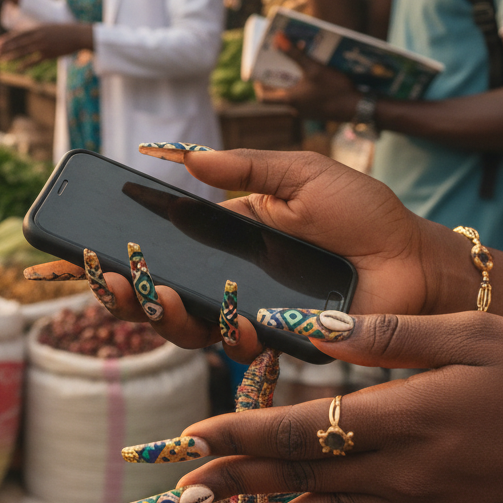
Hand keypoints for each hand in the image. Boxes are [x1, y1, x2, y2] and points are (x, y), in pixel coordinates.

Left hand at [0, 24, 92, 63]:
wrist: (78, 35)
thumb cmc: (63, 31)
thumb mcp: (48, 28)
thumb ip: (37, 32)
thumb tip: (28, 35)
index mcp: (36, 29)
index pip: (17, 35)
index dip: (5, 40)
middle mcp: (37, 36)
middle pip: (16, 43)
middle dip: (3, 49)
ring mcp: (43, 45)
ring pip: (23, 51)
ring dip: (10, 56)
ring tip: (0, 60)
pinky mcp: (49, 54)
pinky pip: (35, 60)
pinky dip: (26, 64)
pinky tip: (17, 68)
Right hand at [86, 147, 433, 361]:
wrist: (413, 257)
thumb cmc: (362, 212)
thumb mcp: (299, 174)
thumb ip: (244, 167)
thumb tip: (183, 157)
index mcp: (230, 238)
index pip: (165, 248)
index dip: (125, 253)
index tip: (89, 248)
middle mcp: (232, 280)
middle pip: (161, 294)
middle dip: (126, 291)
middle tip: (109, 277)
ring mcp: (252, 313)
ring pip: (188, 328)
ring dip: (164, 316)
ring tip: (159, 295)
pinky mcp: (279, 342)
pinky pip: (238, 346)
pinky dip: (228, 333)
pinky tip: (231, 318)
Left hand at [163, 309, 502, 502]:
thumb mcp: (474, 335)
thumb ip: (390, 334)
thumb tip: (316, 326)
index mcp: (403, 416)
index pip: (301, 427)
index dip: (242, 431)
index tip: (193, 434)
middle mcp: (401, 471)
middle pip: (301, 476)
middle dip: (236, 479)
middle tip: (178, 487)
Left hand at [257, 37, 359, 119]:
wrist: (358, 107)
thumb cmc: (334, 89)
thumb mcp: (314, 68)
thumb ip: (295, 54)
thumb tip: (278, 38)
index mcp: (290, 100)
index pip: (263, 98)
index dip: (259, 86)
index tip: (261, 73)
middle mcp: (296, 109)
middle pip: (279, 95)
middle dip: (279, 78)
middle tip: (281, 63)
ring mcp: (307, 113)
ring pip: (294, 96)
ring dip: (293, 82)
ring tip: (298, 65)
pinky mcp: (319, 112)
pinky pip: (306, 99)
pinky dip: (305, 88)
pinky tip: (315, 76)